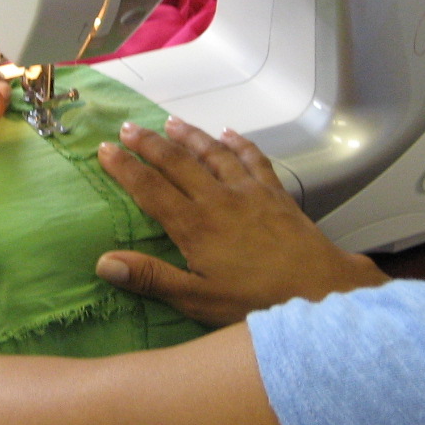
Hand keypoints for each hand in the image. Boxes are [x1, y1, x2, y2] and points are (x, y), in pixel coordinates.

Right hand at [96, 118, 385, 325]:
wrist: (320, 290)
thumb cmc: (256, 302)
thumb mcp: (198, 300)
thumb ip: (152, 279)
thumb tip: (104, 261)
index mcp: (195, 226)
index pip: (151, 189)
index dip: (125, 168)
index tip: (104, 149)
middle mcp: (218, 200)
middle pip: (178, 162)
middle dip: (149, 143)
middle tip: (127, 127)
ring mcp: (249, 192)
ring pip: (214, 154)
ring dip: (190, 136)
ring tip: (170, 122)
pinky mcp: (275, 193)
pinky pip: (253, 159)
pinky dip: (239, 144)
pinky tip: (229, 134)